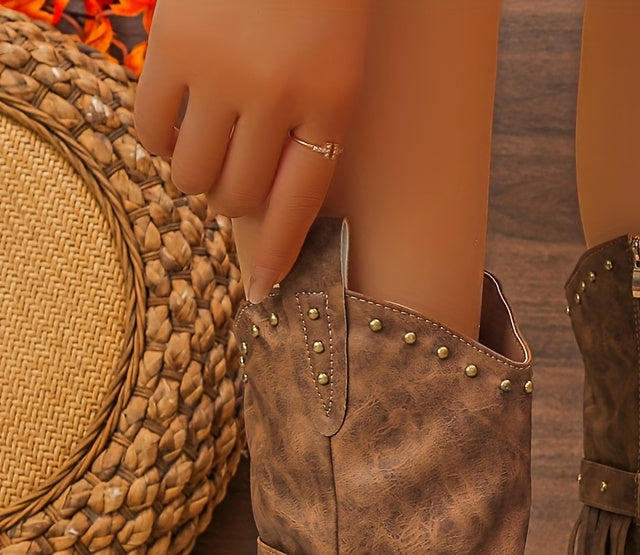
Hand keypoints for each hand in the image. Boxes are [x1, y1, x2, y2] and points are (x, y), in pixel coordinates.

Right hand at [135, 0, 370, 300]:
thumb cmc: (318, 4)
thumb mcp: (341, 70)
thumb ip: (314, 133)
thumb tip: (269, 208)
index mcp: (331, 104)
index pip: (300, 205)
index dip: (277, 256)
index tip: (262, 292)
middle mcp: (277, 95)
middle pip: (238, 195)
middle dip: (233, 202)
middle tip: (231, 183)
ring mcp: (221, 71)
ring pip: (192, 173)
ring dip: (195, 177)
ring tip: (206, 151)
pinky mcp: (172, 46)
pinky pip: (149, 129)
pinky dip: (159, 142)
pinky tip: (175, 128)